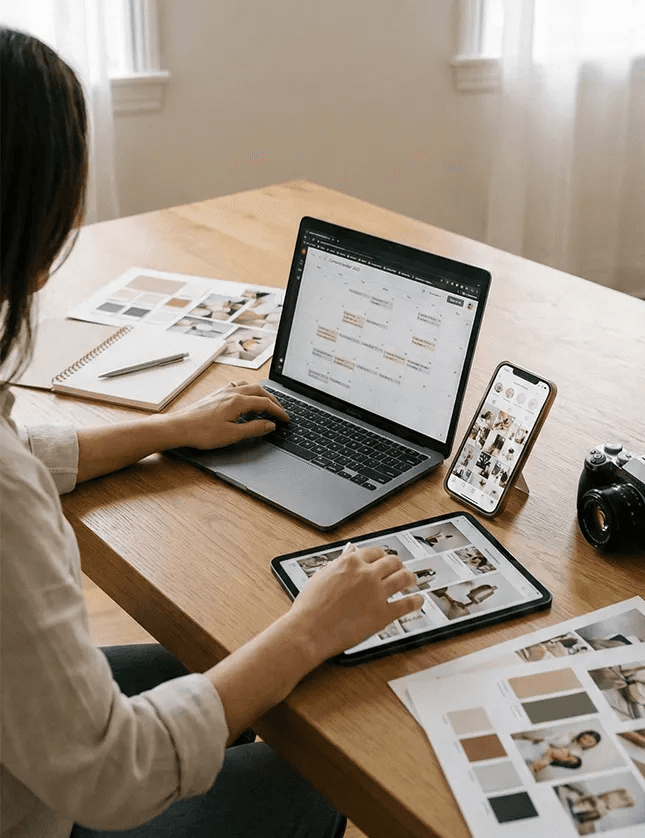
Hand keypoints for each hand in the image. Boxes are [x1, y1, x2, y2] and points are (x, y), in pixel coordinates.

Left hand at [168, 381, 288, 448]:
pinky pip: (236, 386)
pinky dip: (247, 391)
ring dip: (260, 393)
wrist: (179, 428)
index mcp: (238, 401)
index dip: (278, 411)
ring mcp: (222, 392)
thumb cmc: (202, 432)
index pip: (265, 403)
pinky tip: (244, 398)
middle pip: (259, 391)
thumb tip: (269, 425)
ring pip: (248, 386)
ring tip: (266, 403)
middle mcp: (231, 392)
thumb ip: (254, 428)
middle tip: (280, 411)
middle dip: (272, 400)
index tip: (285, 419)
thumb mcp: (232, 434)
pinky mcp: (215, 395)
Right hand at [285, 544, 424, 663]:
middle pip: (392, 562)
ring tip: (411, 579)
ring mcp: (377, 593)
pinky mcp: (383, 614)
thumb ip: (339, 563)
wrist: (310, 629)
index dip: (381, 555)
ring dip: (409, 577)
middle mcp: (367, 574)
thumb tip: (350, 553)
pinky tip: (418, 600)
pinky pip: (406, 604)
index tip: (383, 559)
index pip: (374, 552)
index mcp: (351, 563)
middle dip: (397, 564)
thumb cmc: (310, 606)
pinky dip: (415, 601)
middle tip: (399, 568)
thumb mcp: (322, 575)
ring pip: (403, 578)